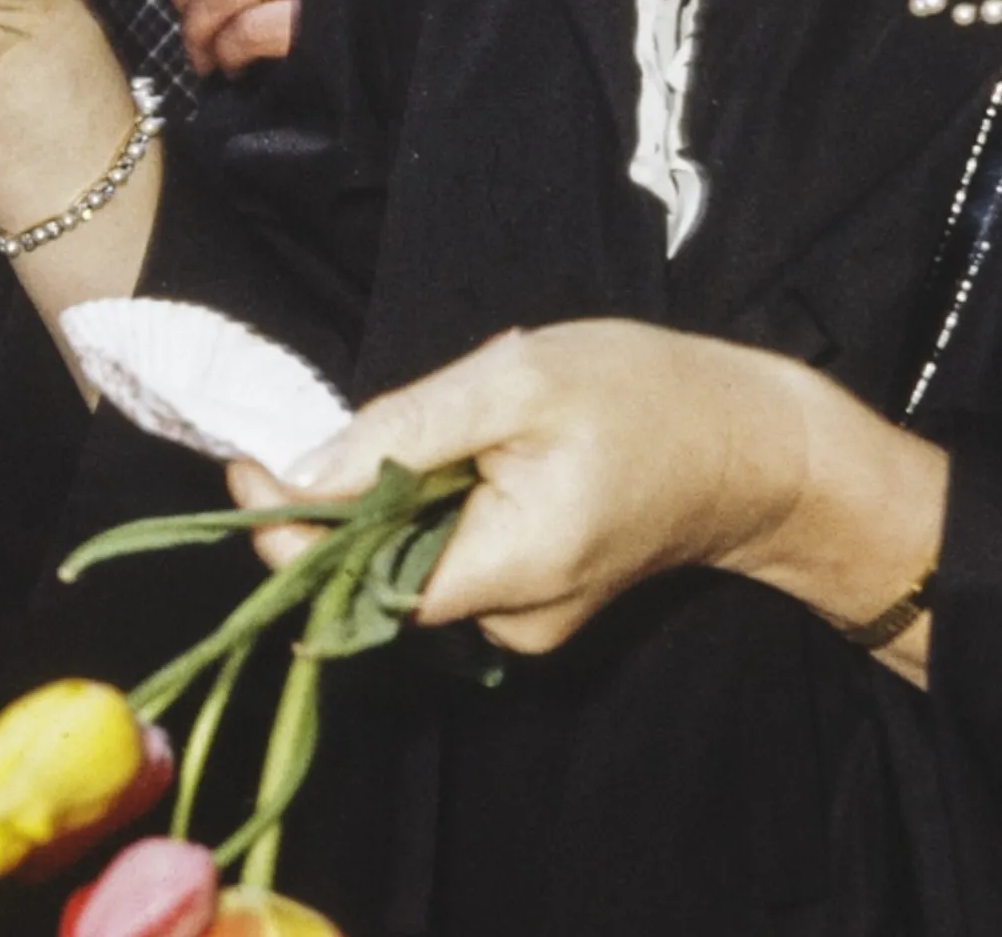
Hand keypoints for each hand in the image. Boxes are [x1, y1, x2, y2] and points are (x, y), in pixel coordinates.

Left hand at [231, 322, 947, 676]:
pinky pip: (457, 556)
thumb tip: (298, 476)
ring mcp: (527, 619)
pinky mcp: (537, 599)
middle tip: (389, 415)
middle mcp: (510, 619)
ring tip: (477, 424)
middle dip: (359, 496)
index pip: (356, 584)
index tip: (245, 462)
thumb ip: (402, 433)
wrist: (756, 443)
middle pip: (380, 573)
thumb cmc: (646, 395)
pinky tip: (502, 454)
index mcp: (507, 571)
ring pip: (415, 561)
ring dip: (409, 494)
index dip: (290, 530)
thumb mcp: (515, 382)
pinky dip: (449, 505)